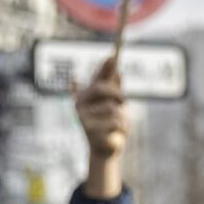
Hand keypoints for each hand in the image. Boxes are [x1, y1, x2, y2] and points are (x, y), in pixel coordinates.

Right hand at [75, 59, 128, 197]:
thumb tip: (118, 72)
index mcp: (85, 95)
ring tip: (116, 124)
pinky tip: (115, 132)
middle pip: (102, 88)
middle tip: (123, 100)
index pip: (96, 77)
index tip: (112, 55)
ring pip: (112, 108)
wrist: (105, 148)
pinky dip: (121, 127)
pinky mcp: (90, 130)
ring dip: (121, 116)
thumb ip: (114, 89)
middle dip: (116, 93)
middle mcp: (80, 104)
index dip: (103, 67)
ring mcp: (83, 117)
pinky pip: (116, 122)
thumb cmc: (109, 124)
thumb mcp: (114, 105)